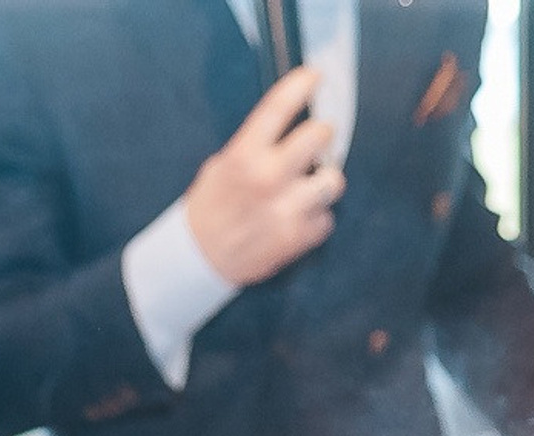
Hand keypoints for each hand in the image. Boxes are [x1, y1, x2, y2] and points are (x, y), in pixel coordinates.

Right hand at [184, 69, 344, 287]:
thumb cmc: (210, 210)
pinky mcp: (295, 238)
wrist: (199, 260)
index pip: (280, 106)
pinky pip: (326, 220)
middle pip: (320, 135)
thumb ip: (254, 146)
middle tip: (320, 138)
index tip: (315, 77)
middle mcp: (267, 178)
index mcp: (244, 155)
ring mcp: (285, 210)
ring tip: (312, 185)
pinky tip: (301, 217)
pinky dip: (317, 219)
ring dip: (326, 181)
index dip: (303, 84)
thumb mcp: (221, 166)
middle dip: (323, 134)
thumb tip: (287, 125)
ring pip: (333, 181)